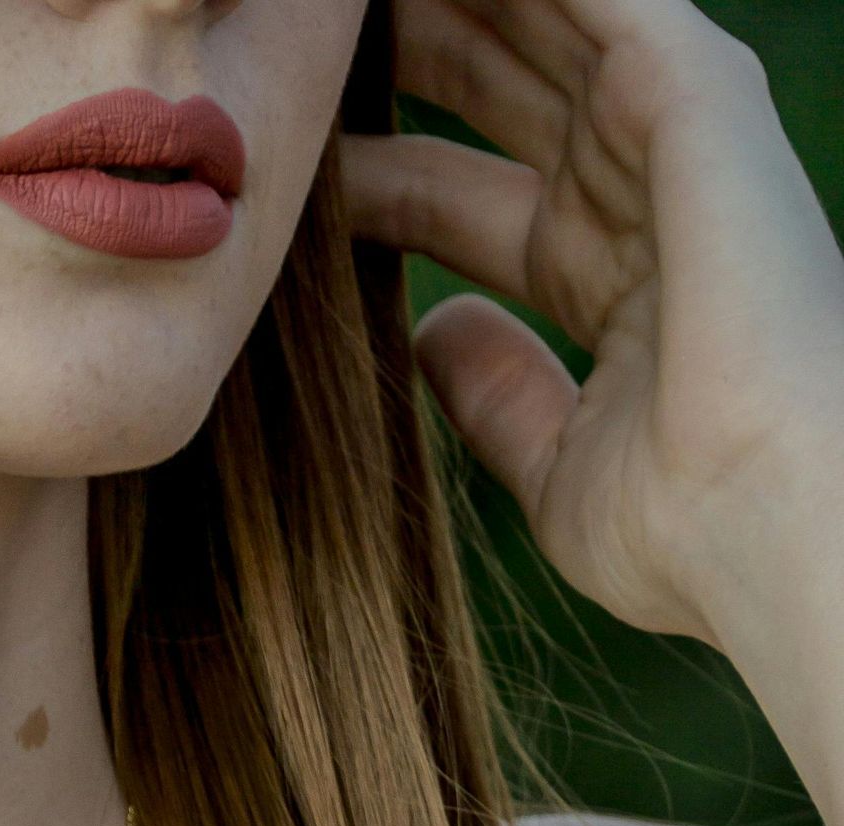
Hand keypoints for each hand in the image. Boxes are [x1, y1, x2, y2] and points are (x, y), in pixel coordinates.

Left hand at [342, 0, 843, 647]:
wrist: (769, 530)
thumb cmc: (686, 534)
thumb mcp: (556, 465)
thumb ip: (499, 396)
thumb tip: (437, 333)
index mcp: (607, 283)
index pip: (466, 198)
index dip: (384, 169)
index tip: (296, 154)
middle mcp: (641, 198)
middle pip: (501, 89)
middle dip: (413, 49)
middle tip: (312, 26)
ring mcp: (676, 141)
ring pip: (549, 20)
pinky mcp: (698, 96)